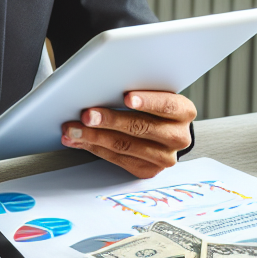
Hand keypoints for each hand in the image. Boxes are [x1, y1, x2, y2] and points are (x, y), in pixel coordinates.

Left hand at [61, 91, 194, 178]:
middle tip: (87, 115)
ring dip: (93, 137)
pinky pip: (117, 159)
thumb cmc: (153, 107)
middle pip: (141, 128)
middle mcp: (178, 136)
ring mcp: (165, 157)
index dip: (147, 101)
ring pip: (125, 146)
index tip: (126, 97)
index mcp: (183, 111)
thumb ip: (135, 90)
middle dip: (110, 121)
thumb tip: (100, 87)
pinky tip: (78, 141)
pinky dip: (93, 148)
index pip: (167, 105)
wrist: (165, 131)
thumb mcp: (153, 93)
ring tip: (73, 130)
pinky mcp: (148, 170)